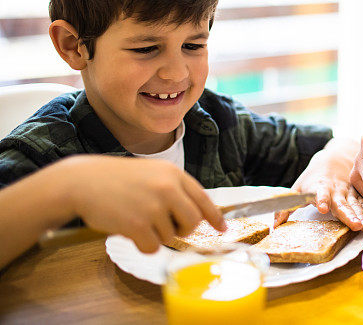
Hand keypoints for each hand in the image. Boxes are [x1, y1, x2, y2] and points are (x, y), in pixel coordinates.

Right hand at [63, 156, 224, 253]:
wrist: (83, 181)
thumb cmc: (117, 179)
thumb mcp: (152, 173)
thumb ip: (175, 189)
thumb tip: (197, 213)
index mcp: (174, 174)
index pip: (203, 198)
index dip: (214, 216)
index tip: (221, 228)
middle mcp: (168, 188)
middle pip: (193, 222)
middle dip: (184, 229)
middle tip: (169, 227)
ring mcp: (153, 206)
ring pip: (171, 236)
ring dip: (156, 235)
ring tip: (137, 219)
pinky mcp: (137, 224)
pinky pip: (152, 247)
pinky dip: (143, 244)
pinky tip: (130, 230)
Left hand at [276, 138, 362, 230]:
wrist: (335, 158)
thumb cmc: (314, 177)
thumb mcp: (298, 188)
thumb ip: (286, 206)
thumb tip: (275, 224)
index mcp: (319, 187)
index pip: (320, 193)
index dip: (322, 200)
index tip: (322, 208)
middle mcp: (335, 189)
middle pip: (341, 202)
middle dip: (347, 214)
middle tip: (353, 224)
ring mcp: (348, 191)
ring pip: (354, 204)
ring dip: (359, 215)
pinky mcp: (357, 193)